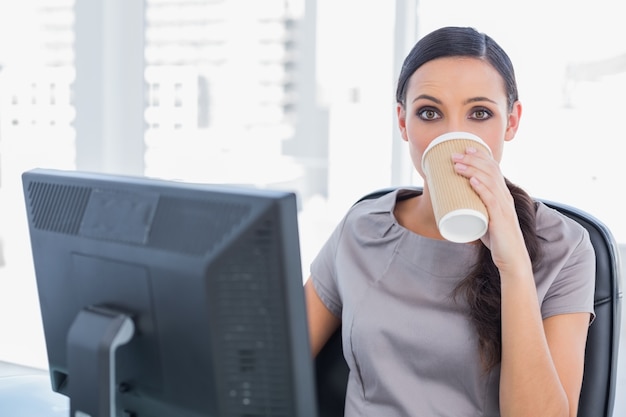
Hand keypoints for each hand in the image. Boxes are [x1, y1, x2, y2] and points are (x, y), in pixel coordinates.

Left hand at [452, 147, 530, 273]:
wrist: (511, 258)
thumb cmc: (497, 239)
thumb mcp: (485, 218)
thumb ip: (475, 209)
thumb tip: (455, 203)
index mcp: (503, 195)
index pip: (494, 169)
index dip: (481, 156)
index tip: (467, 148)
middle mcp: (506, 197)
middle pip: (490, 171)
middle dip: (472, 160)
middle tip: (455, 155)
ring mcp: (504, 207)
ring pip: (490, 182)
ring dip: (472, 170)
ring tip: (457, 164)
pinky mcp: (501, 219)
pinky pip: (492, 201)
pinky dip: (482, 189)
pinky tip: (473, 181)